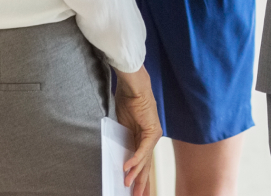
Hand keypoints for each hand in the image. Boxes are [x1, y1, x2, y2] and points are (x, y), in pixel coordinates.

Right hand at [114, 66, 161, 195]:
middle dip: (140, 182)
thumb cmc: (126, 99)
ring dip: (135, 173)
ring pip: (144, 160)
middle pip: (145, 164)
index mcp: (142, 137)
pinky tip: (127, 168)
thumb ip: (122, 140)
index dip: (138, 176)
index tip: (133, 189)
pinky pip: (142, 149)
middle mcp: (150, 137)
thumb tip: (117, 155)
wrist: (133, 85)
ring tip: (127, 185)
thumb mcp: (121, 125)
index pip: (141, 161)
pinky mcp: (152, 130)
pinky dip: (134, 159)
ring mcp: (153, 134)